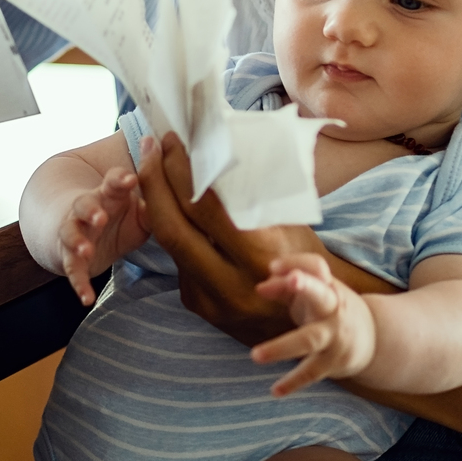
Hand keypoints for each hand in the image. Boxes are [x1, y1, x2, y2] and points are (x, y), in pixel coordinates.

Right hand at [56, 165, 148, 304]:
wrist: (85, 233)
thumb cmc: (119, 218)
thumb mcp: (140, 213)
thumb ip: (155, 210)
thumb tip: (181, 208)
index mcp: (109, 194)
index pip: (112, 181)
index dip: (120, 179)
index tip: (130, 180)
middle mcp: (87, 210)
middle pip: (84, 204)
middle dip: (91, 211)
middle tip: (100, 218)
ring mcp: (76, 232)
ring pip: (70, 232)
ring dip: (77, 241)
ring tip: (85, 250)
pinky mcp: (70, 257)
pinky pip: (72, 269)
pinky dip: (78, 284)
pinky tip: (87, 298)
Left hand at [135, 132, 350, 344]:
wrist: (311, 319)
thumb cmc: (305, 258)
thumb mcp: (291, 225)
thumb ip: (254, 198)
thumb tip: (215, 149)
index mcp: (260, 259)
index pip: (205, 208)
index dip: (182, 171)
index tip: (172, 141)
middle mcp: (231, 285)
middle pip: (172, 227)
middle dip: (154, 182)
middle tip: (150, 146)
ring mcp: (210, 301)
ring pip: (168, 244)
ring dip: (155, 202)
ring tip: (154, 167)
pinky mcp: (198, 305)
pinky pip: (177, 260)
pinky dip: (172, 228)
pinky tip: (169, 203)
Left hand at [250, 254, 375, 395]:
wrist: (375, 339)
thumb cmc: (330, 307)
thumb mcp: (315, 291)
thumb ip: (286, 285)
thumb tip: (262, 285)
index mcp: (328, 286)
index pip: (315, 266)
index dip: (295, 263)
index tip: (273, 267)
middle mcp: (334, 309)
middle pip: (320, 295)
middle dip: (305, 286)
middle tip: (291, 280)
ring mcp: (334, 336)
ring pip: (309, 340)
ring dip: (282, 347)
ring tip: (255, 355)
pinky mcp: (333, 362)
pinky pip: (311, 373)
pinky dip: (294, 383)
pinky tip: (275, 391)